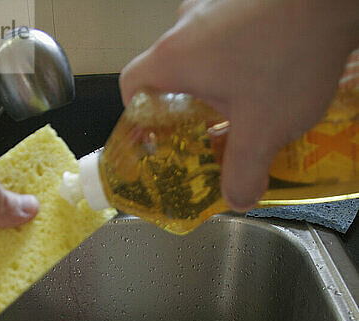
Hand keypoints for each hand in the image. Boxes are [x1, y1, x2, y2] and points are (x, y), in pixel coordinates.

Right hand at [120, 0, 358, 209]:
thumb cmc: (291, 52)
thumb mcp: (262, 130)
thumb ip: (243, 173)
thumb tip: (237, 198)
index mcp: (176, 58)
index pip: (132, 86)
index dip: (138, 117)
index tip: (158, 137)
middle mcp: (189, 26)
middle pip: (170, 74)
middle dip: (186, 108)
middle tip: (209, 132)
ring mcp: (217, 5)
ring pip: (202, 54)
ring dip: (217, 83)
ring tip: (246, 106)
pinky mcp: (245, 1)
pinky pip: (229, 36)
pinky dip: (240, 59)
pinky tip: (270, 75)